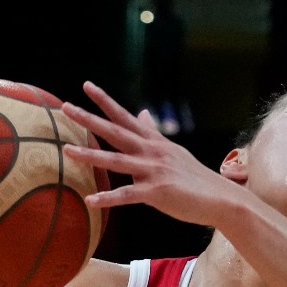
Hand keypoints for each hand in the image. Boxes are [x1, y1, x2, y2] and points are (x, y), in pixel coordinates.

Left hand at [60, 81, 244, 226]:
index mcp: (154, 142)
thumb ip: (153, 133)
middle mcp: (152, 152)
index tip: (87, 86)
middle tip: (66, 106)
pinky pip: (127, 195)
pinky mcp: (156, 192)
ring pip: (116, 160)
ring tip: (68, 151)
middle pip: (115, 131)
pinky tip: (90, 201)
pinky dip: (107, 199)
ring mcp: (153, 171)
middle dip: (90, 119)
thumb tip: (143, 113)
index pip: (125, 117)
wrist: (221, 198)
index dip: (106, 101)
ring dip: (90, 155)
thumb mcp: (173, 150)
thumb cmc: (194, 177)